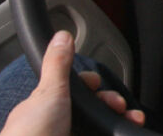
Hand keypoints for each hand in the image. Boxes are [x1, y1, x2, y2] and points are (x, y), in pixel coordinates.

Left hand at [0, 31, 144, 135]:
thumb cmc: (31, 134)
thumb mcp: (48, 92)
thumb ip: (57, 65)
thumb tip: (62, 36)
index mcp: (47, 106)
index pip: (76, 90)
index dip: (92, 85)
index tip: (101, 84)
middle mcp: (59, 124)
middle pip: (93, 109)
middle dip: (112, 104)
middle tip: (120, 107)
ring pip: (101, 125)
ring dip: (119, 121)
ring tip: (132, 120)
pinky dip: (114, 133)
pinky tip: (124, 132)